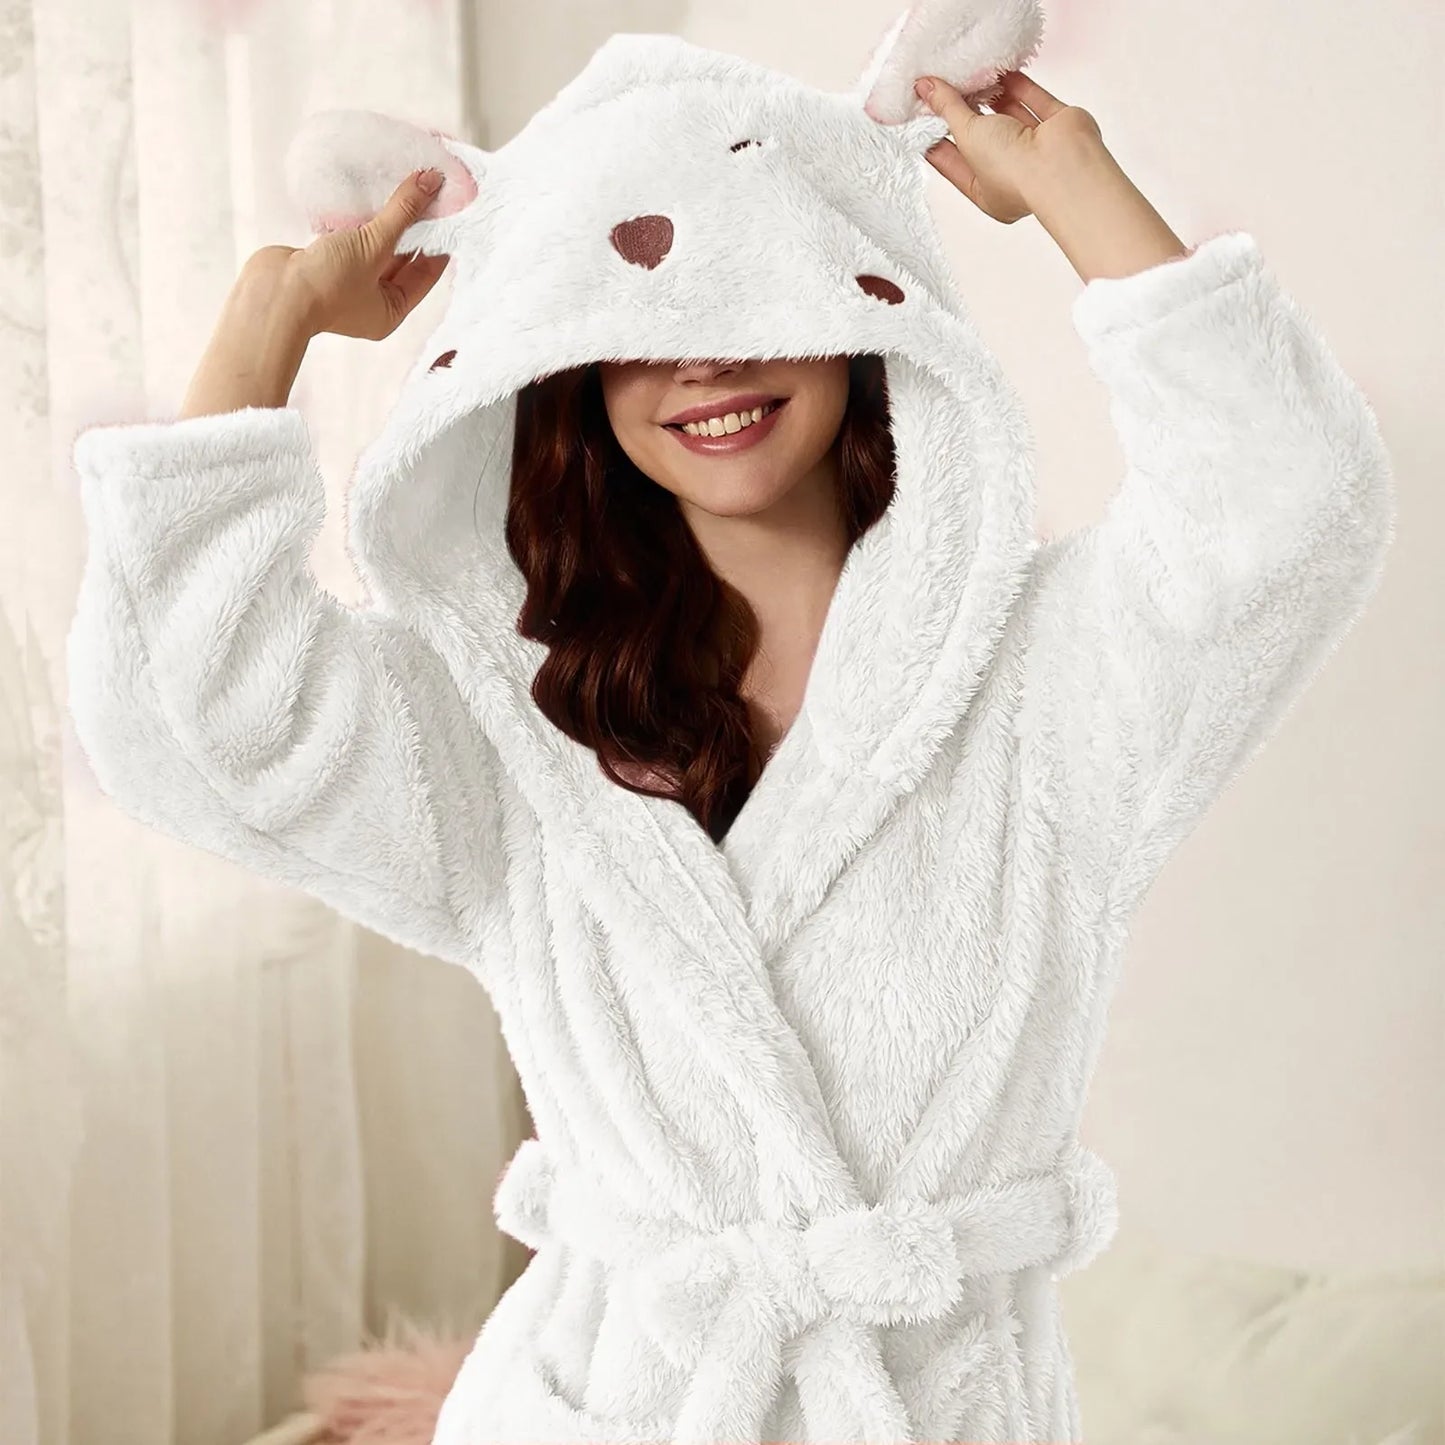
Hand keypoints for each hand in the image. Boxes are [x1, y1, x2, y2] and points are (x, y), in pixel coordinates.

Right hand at [244, 168, 451, 340]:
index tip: (450, 212)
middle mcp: (372, 301)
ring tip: (402, 188)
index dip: (439, 241)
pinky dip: (360, 222)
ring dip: (385, 222)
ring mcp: (346, 283)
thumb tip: (430, 181)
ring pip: (375, 248)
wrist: (273, 293)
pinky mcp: (325, 264)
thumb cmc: (328, 284)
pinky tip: (368, 198)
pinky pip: (351, 240)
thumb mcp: (374, 246)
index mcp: (392, 311)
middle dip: (413, 228)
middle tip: (429, 193)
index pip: (426, 273)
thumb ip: (402, 212)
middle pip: (402, 259)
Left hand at [915, 70, 1106, 223]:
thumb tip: (926, 88)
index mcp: (987, 193)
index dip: (937, 138)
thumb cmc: (1014, 171)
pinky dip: (1017, 85)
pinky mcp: (1057, 126)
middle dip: (964, 112)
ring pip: (1009, 117)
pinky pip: (1033, 100)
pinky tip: (1000, 68)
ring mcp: (1036, 150)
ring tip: (970, 73)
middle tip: (944, 86)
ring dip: (991, 95)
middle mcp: (1013, 173)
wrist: (1062, 165)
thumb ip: (948, 109)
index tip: (922, 114)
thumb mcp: (967, 137)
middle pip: (982, 137)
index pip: (954, 163)